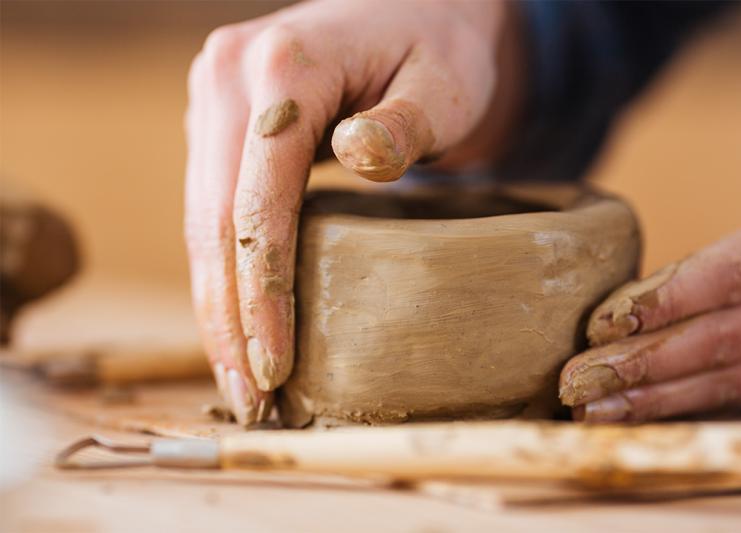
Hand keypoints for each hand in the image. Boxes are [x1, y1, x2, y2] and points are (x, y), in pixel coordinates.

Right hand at [185, 0, 524, 423]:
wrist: (418, 13)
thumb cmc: (442, 50)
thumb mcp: (445, 81)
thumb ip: (406, 121)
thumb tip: (359, 157)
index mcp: (282, 66)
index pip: (258, 199)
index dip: (262, 292)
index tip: (274, 366)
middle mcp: (229, 76)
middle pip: (213, 219)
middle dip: (228, 317)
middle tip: (249, 399)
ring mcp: (216, 99)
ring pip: (201, 221)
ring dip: (216, 305)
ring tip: (238, 380)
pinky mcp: (221, 123)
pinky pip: (211, 209)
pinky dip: (222, 272)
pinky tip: (236, 322)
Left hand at [559, 99, 740, 421]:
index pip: (731, 274)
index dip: (666, 300)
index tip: (600, 322)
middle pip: (719, 340)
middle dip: (642, 363)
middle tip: (573, 380)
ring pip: (728, 381)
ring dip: (655, 399)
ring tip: (588, 410)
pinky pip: (740, 399)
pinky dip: (685, 409)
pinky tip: (634, 413)